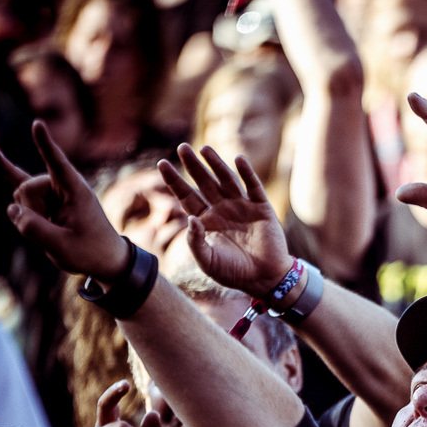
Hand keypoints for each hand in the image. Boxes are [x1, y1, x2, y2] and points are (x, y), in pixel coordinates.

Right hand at [0, 122, 130, 278]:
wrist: (104, 259)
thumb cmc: (90, 252)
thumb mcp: (62, 247)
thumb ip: (33, 229)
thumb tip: (11, 209)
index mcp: (76, 191)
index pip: (57, 164)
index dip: (46, 145)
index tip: (38, 123)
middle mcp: (63, 185)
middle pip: (27, 188)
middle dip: (31, 211)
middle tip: (57, 229)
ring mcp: (53, 191)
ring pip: (21, 197)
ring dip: (29, 217)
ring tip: (54, 229)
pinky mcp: (45, 200)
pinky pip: (20, 183)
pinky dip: (8, 171)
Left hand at [157, 145, 293, 301]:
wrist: (265, 279)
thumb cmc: (234, 272)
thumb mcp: (207, 261)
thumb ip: (195, 241)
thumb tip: (191, 218)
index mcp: (206, 220)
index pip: (186, 195)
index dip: (174, 180)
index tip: (161, 163)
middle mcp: (222, 209)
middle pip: (204, 182)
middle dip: (193, 165)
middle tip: (182, 147)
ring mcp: (242, 207)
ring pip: (227, 180)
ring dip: (217, 164)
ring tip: (205, 149)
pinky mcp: (262, 208)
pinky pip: (253, 187)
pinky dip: (247, 173)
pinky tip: (239, 160)